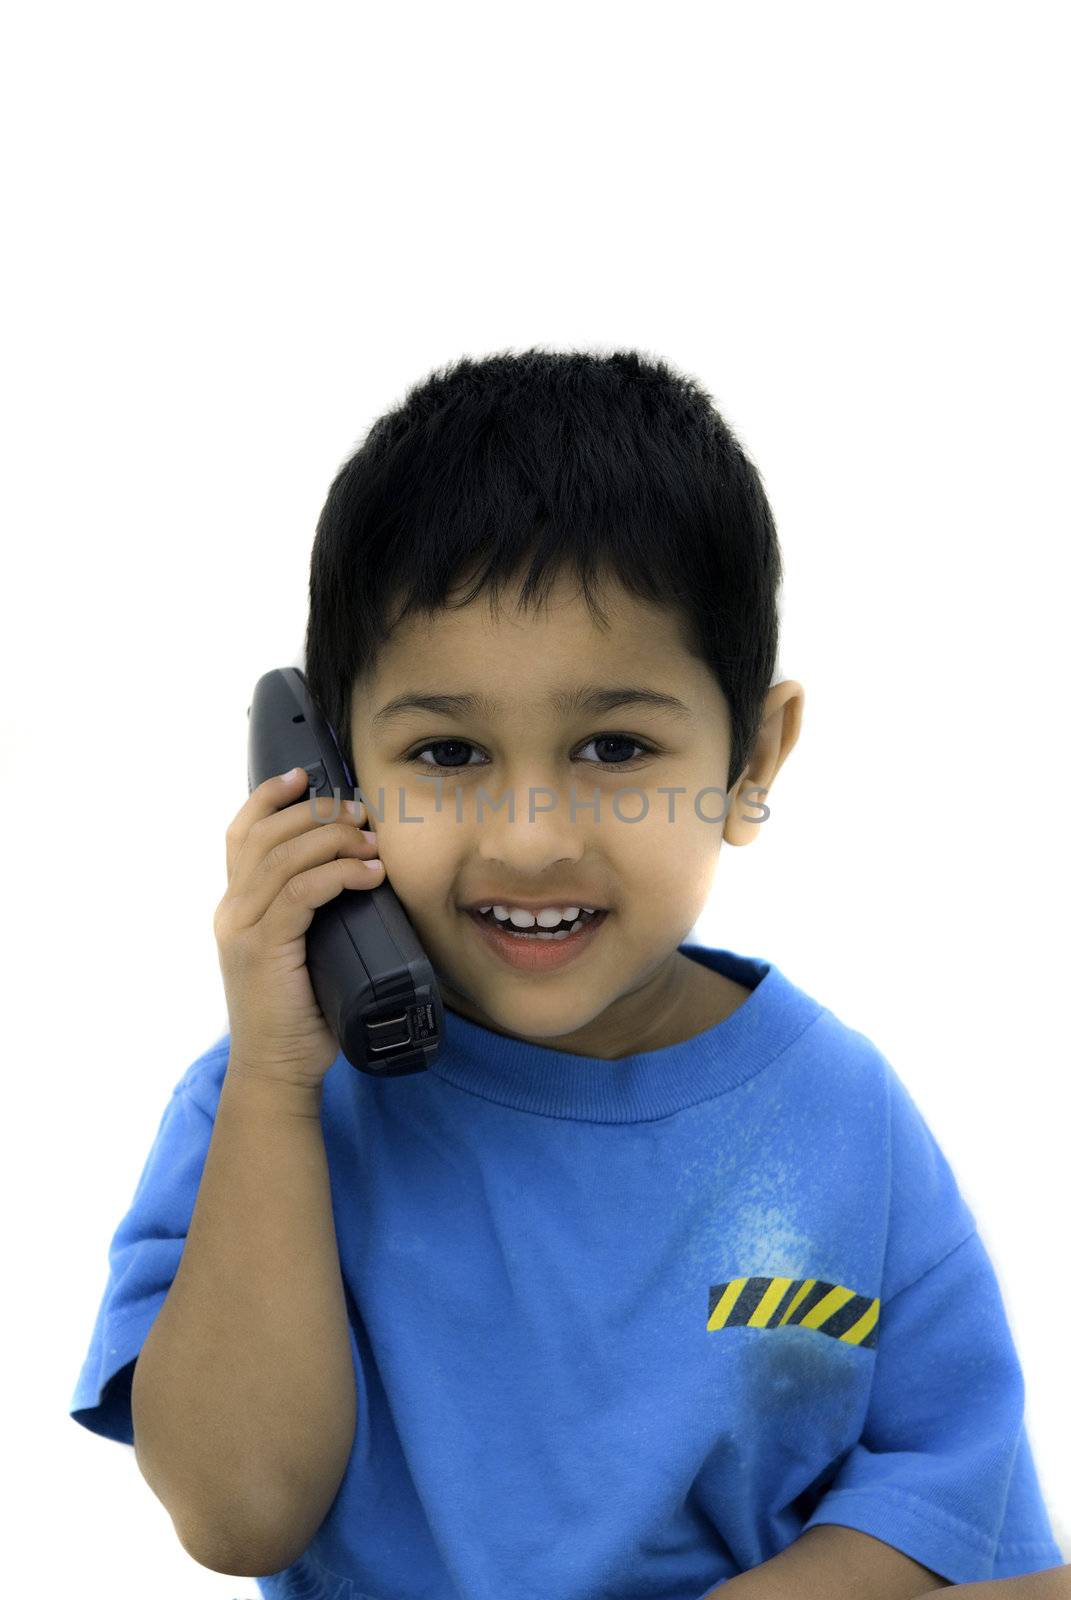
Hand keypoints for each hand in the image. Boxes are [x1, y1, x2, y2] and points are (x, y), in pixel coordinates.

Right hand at [213, 767, 384, 1088]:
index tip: (305, 776)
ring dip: (334, 840)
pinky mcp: (263, 950)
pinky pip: (301, 892)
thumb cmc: (300, 1014)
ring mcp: (243, 929)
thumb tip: (355, 870)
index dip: (269, 797)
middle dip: (317, 813)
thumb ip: (310, 912)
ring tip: (372, 843)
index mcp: (236, 906)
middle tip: (360, 814)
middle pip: (265, 834)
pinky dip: (339, 874)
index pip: (242, 833)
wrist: (277, 1070)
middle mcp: (232, 911)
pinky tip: (369, 874)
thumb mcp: (303, 950)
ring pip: (284, 857)